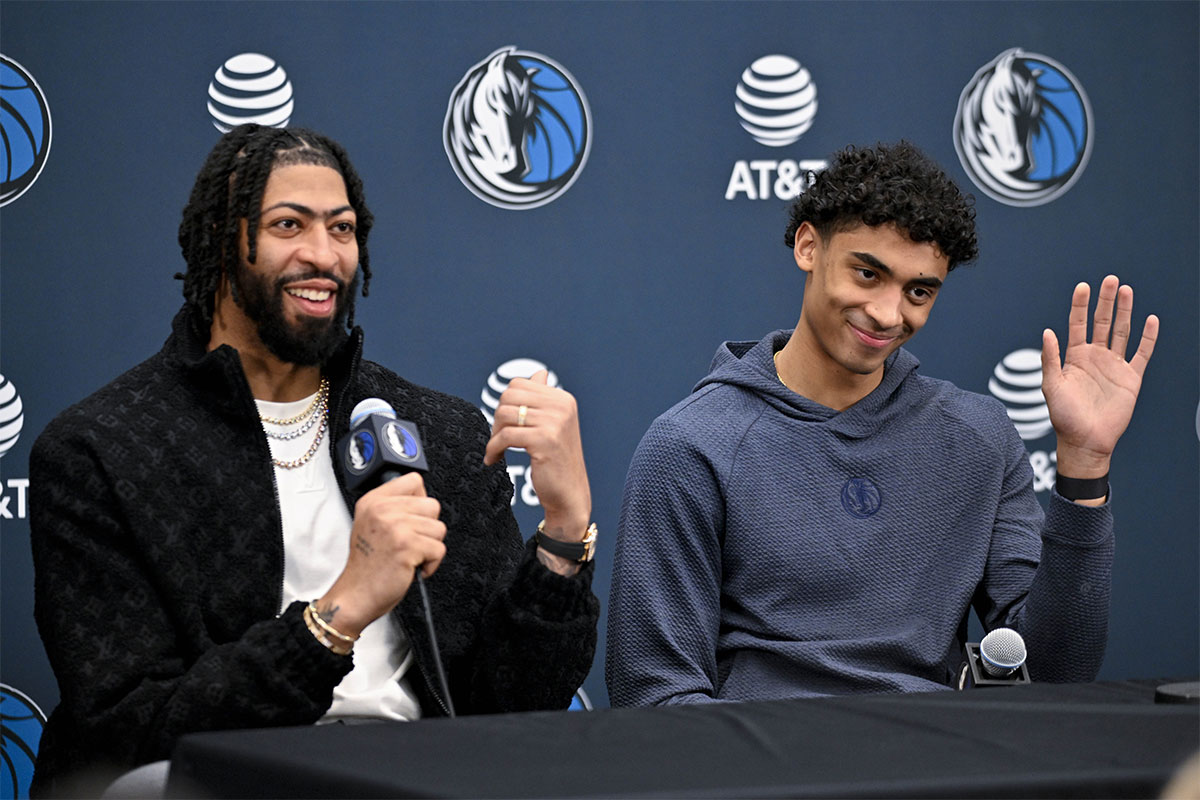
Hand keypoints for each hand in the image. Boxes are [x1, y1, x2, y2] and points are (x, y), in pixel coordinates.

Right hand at [315, 472, 446, 637]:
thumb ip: (392, 506)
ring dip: (429, 547)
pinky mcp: (407, 546)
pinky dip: (431, 563)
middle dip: (427, 528)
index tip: (412, 518)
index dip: (419, 501)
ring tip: (409, 555)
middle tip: (409, 543)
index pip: (413, 480)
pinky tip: (412, 567)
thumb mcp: (370, 524)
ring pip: (439, 528)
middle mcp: (382, 510)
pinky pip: (439, 549)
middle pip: (432, 505)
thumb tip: (422, 498)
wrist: (356, 594)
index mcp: (373, 500)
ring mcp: (395, 527)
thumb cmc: (367, 564)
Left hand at [484, 370, 591, 545]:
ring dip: (494, 435)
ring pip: (505, 414)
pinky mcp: (545, 440)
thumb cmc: (557, 462)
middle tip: (498, 439)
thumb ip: (543, 399)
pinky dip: (494, 448)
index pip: (518, 385)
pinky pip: (505, 436)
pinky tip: (494, 459)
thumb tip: (539, 374)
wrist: (569, 495)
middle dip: (497, 418)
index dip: (505, 404)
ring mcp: (555, 422)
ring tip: (497, 451)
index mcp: (563, 399)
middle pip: (509, 396)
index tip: (504, 426)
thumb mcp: (554, 425)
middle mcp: (562, 406)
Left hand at [1041, 275, 1158, 478]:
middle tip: (1111, 280)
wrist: (1085, 441)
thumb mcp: (1051, 386)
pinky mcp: (1130, 378)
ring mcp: (1113, 366)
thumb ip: (1050, 359)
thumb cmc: (1064, 417)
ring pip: (1122, 332)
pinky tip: (1150, 320)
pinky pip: (1141, 353)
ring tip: (1127, 291)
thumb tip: (1047, 332)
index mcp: (1074, 357)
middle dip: (1106, 301)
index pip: (1077, 324)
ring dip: (1125, 312)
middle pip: (1102, 322)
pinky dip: (1147, 337)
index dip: (1080, 306)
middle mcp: (1095, 357)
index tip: (1083, 286)